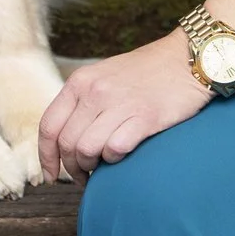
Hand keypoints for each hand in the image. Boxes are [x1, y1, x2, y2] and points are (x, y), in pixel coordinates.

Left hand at [36, 29, 211, 182]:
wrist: (187, 58)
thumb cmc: (148, 72)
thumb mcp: (105, 76)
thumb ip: (84, 101)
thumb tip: (65, 138)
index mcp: (81, 81)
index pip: (49, 126)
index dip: (46, 156)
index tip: (50, 174)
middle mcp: (95, 91)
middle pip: (66, 143)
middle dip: (70, 168)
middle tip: (82, 177)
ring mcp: (119, 103)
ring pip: (86, 150)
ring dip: (90, 168)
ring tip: (100, 170)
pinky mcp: (144, 117)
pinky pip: (114, 149)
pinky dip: (113, 160)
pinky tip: (121, 156)